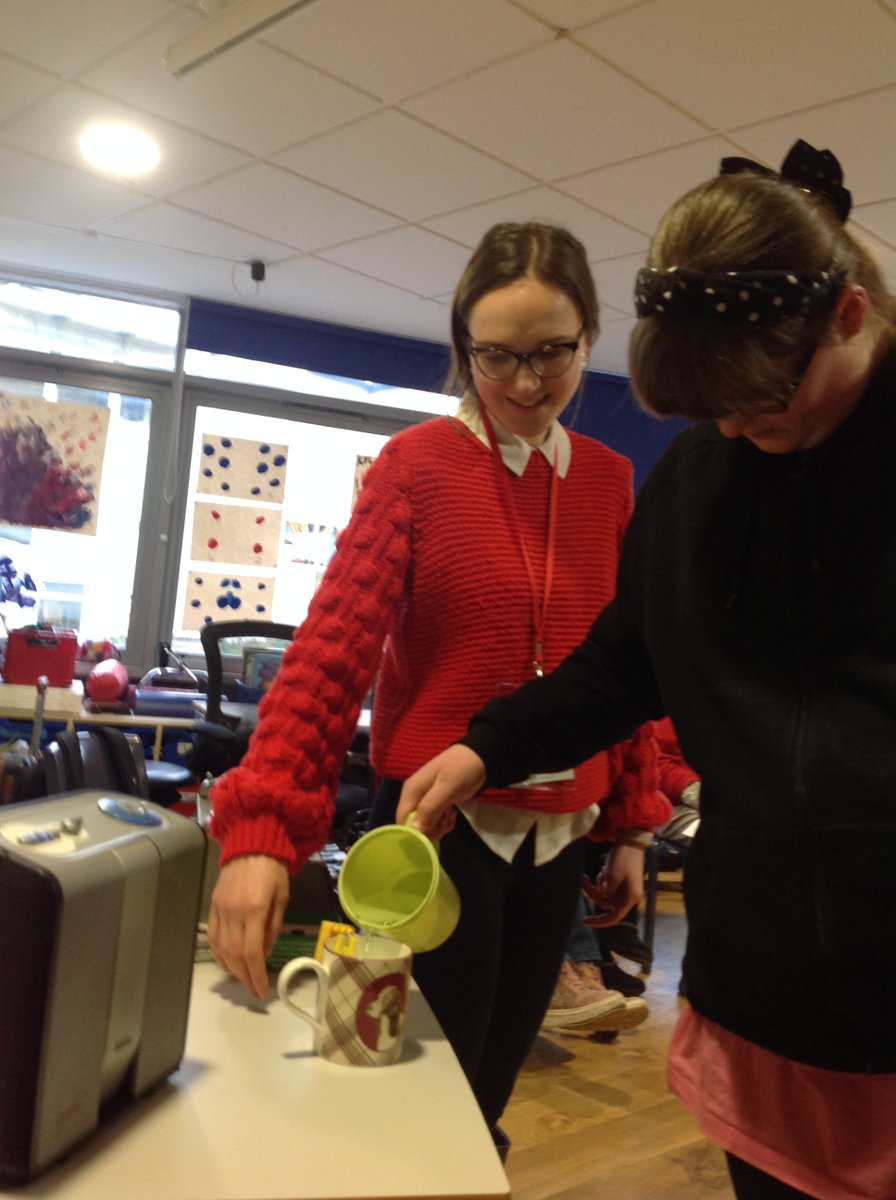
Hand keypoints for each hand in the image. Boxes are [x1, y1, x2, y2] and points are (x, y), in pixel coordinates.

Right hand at [207, 855, 288, 997]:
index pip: (252, 951)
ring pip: (220, 948)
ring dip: (230, 968)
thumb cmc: (272, 870)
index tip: (261, 989)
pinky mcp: (213, 906)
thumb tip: (265, 953)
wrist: (251, 844)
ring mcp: (220, 909)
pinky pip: (212, 936)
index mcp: (255, 909)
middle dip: (244, 976)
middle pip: (235, 954)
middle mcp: (234, 912)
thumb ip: (273, 926)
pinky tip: (226, 962)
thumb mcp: (282, 897)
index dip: (256, 974)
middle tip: (253, 988)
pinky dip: (217, 953)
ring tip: (242, 978)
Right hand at [396, 745, 485, 838]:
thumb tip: (413, 830)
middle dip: (430, 829)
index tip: (431, 836)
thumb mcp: (446, 788)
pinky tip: (453, 814)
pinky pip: (435, 822)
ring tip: (451, 814)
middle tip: (446, 821)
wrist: (479, 760)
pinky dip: (444, 823)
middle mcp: (414, 797)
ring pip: (426, 826)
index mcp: (411, 791)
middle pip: (414, 825)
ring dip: (440, 826)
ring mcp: (425, 802)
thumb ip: (429, 808)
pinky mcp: (436, 806)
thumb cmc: (461, 770)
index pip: (402, 819)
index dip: (413, 832)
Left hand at [582, 843, 644, 926]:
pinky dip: (602, 880)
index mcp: (630, 898)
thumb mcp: (612, 875)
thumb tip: (602, 902)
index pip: (614, 917)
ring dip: (598, 886)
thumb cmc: (623, 858)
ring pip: (606, 895)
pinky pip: (608, 887)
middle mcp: (629, 896)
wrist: (630, 839)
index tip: (585, 920)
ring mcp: (626, 888)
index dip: (600, 921)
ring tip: (599, 871)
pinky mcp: (622, 881)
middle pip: (607, 904)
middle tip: (584, 879)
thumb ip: (606, 892)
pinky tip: (604, 869)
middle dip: (594, 893)